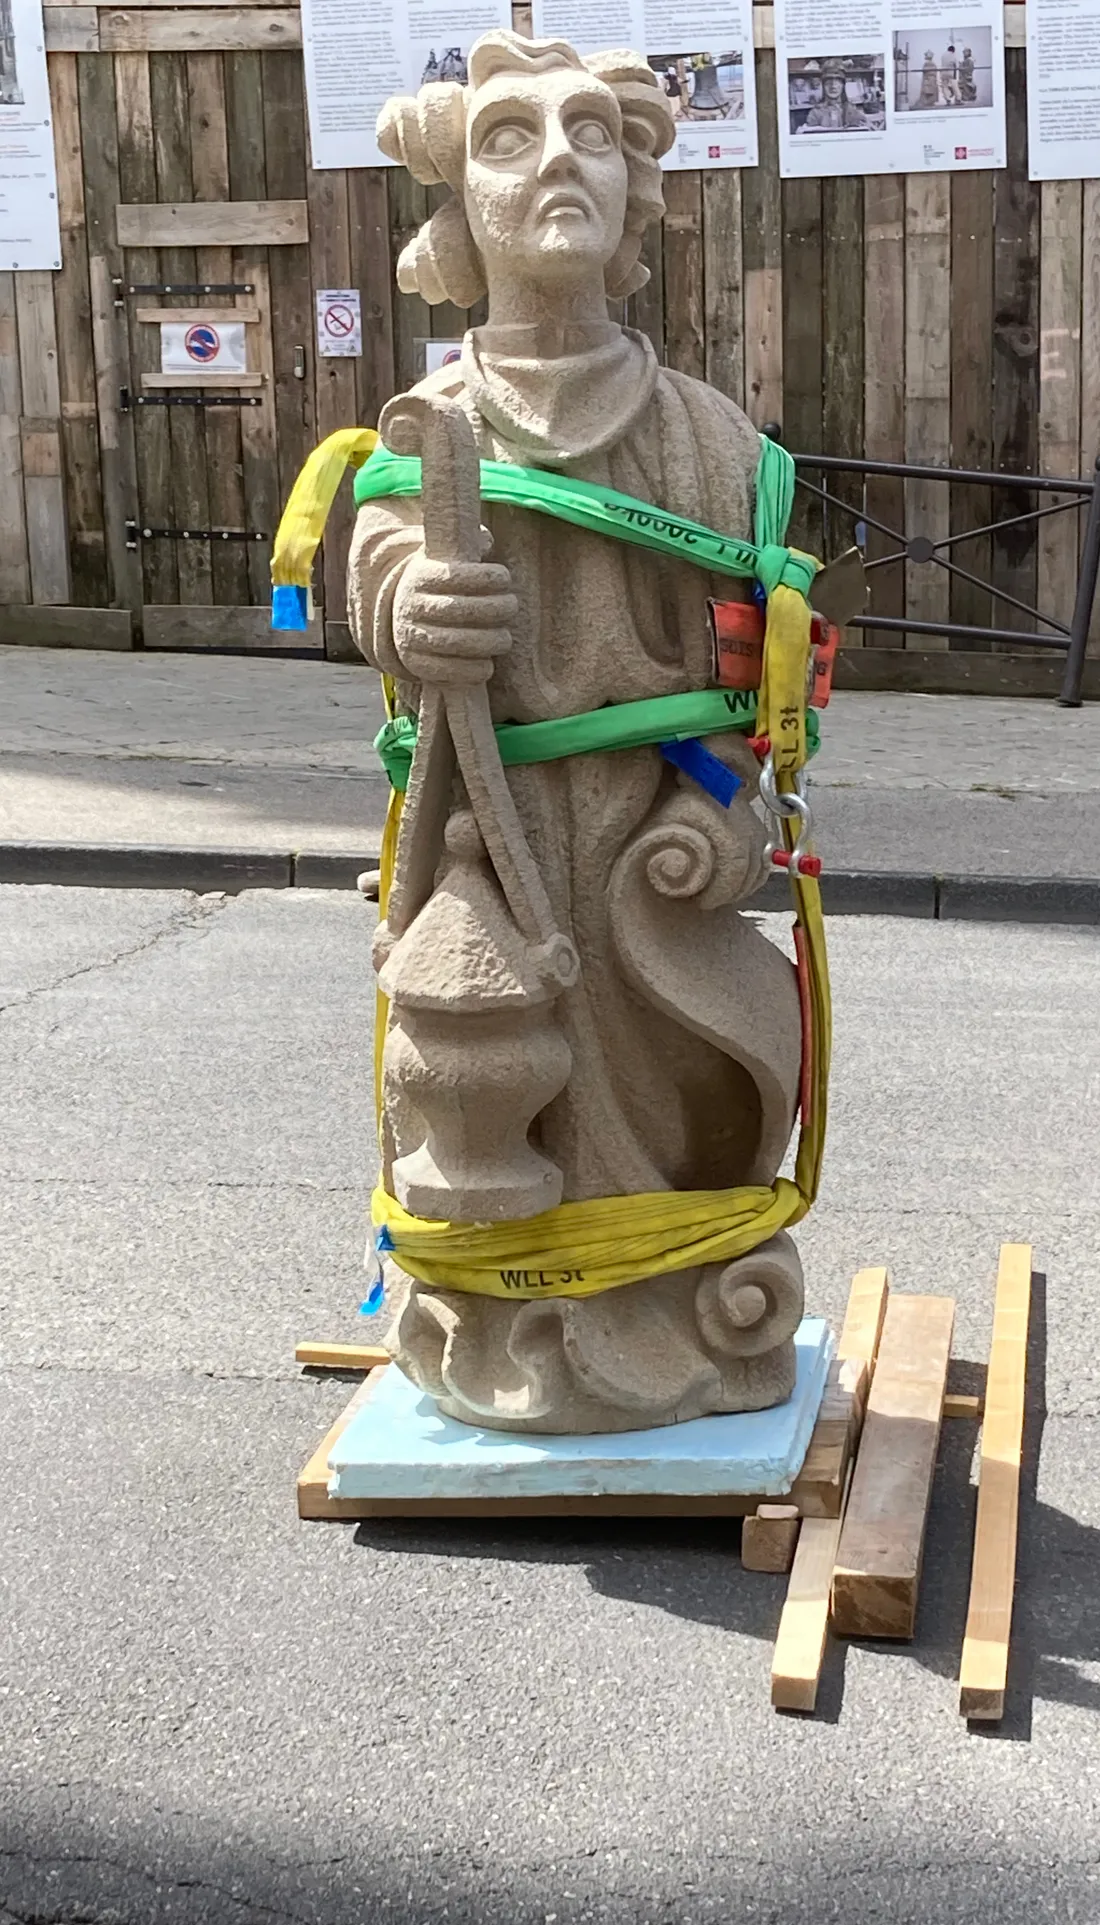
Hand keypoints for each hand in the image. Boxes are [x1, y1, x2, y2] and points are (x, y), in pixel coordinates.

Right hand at [392, 552, 517, 685]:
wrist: (406, 618)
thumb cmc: (443, 586)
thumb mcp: (449, 560)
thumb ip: (468, 545)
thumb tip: (485, 541)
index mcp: (420, 576)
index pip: (456, 575)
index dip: (487, 577)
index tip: (504, 578)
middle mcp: (410, 606)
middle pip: (461, 609)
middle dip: (496, 608)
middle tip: (511, 606)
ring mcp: (410, 636)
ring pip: (458, 642)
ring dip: (490, 641)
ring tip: (505, 639)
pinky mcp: (415, 663)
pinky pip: (449, 670)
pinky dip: (474, 670)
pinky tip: (488, 665)